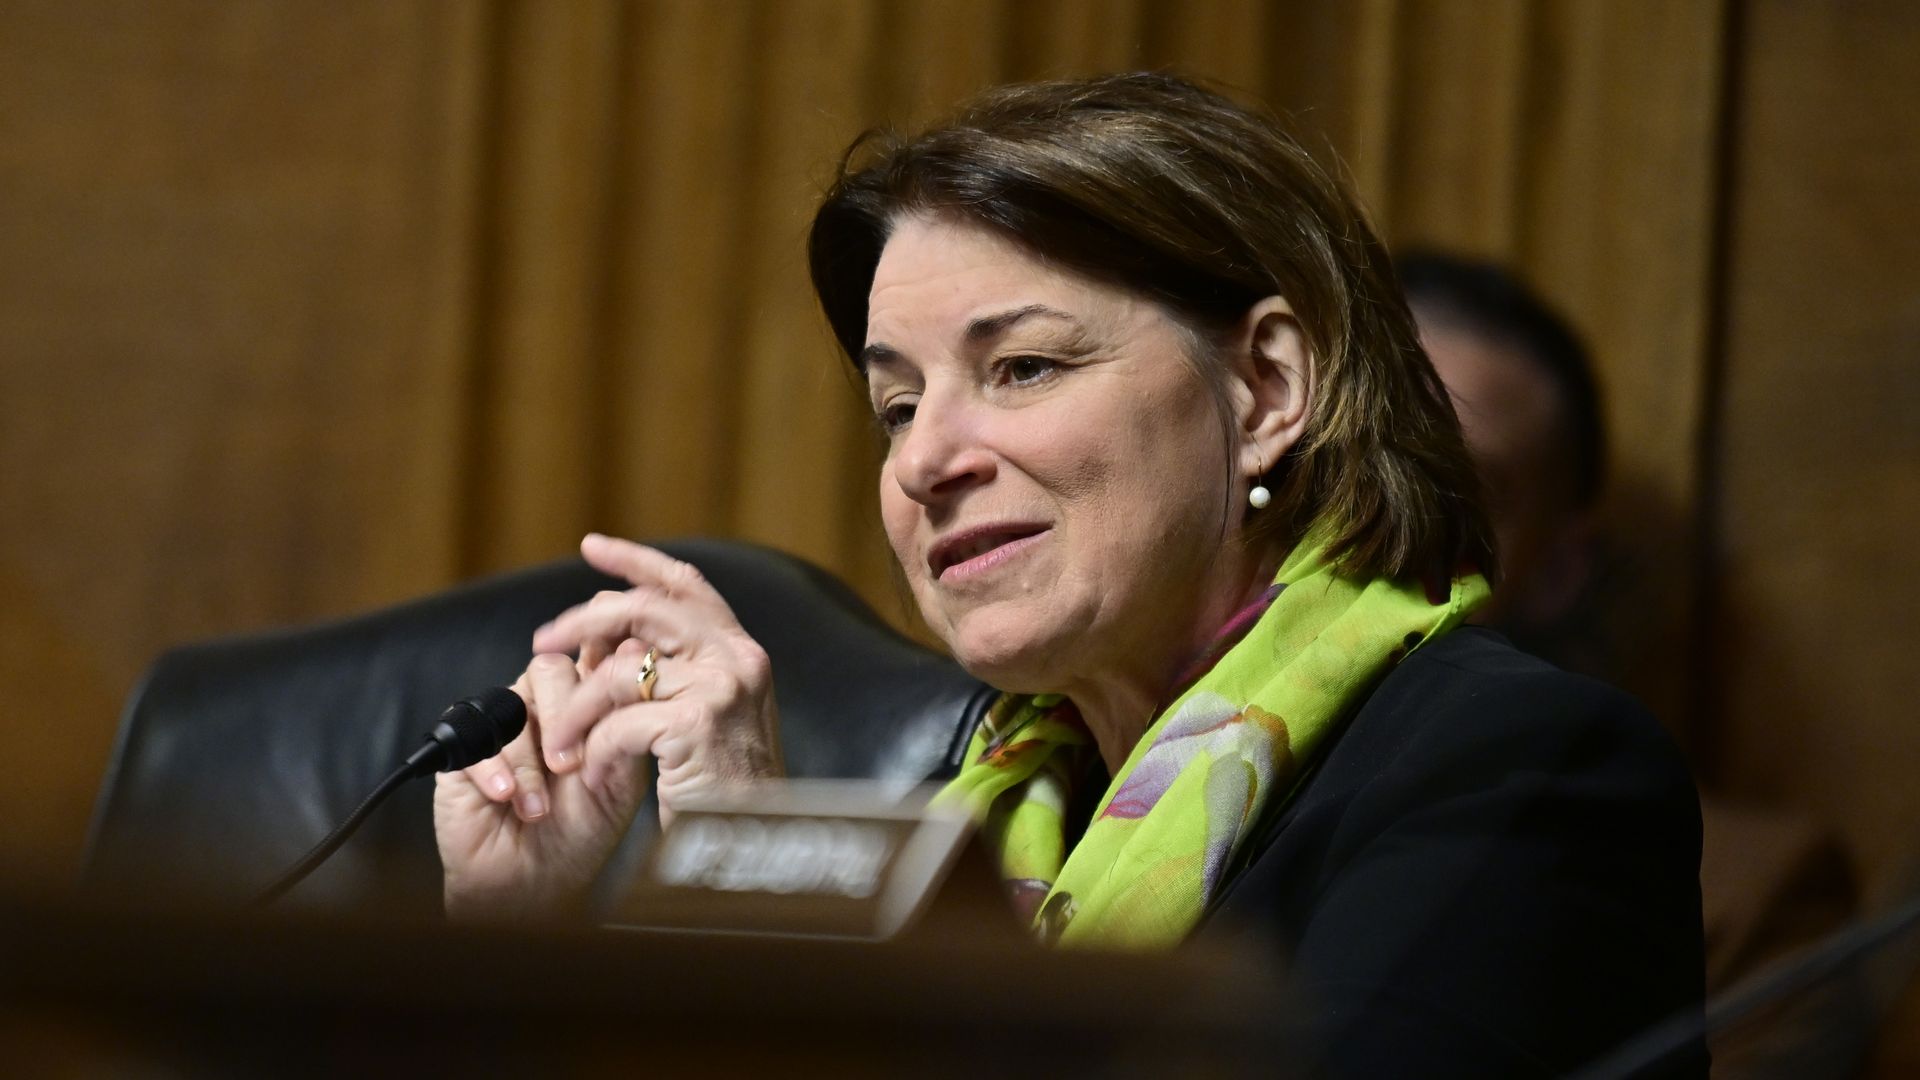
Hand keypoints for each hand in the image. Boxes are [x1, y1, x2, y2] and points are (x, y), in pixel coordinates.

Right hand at [434, 649, 647, 919]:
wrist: (534, 882)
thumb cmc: (581, 832)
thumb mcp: (620, 780)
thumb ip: (626, 722)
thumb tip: (637, 659)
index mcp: (585, 704)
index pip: (591, 655)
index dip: (600, 662)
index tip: (612, 686)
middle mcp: (542, 705)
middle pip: (551, 670)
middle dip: (565, 717)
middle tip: (569, 768)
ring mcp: (500, 724)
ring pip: (513, 703)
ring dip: (529, 761)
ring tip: (538, 808)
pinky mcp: (463, 749)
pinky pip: (473, 737)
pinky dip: (493, 770)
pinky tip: (506, 797)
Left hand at [530, 534, 783, 824]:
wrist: (757, 843)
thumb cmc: (726, 790)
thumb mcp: (712, 714)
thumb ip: (681, 671)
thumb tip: (616, 636)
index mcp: (740, 649)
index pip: (684, 583)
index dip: (636, 560)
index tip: (591, 548)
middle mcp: (737, 656)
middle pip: (643, 609)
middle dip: (583, 619)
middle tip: (542, 641)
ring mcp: (721, 687)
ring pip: (617, 673)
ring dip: (575, 710)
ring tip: (556, 745)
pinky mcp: (697, 723)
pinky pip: (620, 723)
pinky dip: (595, 748)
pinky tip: (590, 771)